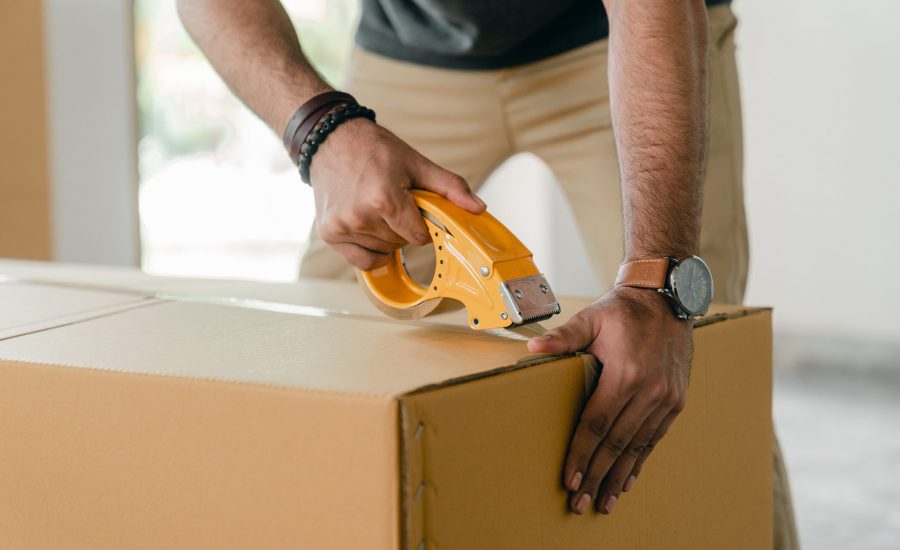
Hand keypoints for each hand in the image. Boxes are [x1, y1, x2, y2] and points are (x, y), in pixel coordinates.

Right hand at [309, 118, 485, 269]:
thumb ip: (450, 188)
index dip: (422, 225)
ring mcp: (342, 227)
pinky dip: (370, 250)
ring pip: (382, 251)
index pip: (419, 237)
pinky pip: (361, 261)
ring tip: (376, 207)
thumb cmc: (374, 149)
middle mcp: (360, 216)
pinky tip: (368, 228)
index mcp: (384, 199)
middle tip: (393, 202)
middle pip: (400, 244)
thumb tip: (478, 208)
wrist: (330, 140)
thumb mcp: (417, 163)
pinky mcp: (329, 233)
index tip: (415, 209)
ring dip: (386, 236)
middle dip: (404, 228)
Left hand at [527, 286, 692, 514]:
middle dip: (596, 476)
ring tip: (603, 502)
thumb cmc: (623, 310)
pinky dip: (640, 461)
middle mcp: (649, 391)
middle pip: (616, 444)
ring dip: (618, 477)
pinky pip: (654, 438)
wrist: (667, 298)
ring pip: (637, 447)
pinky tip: (627, 480)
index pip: (597, 424)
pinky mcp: (675, 401)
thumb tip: (534, 349)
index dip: (581, 454)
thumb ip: (564, 337)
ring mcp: (666, 398)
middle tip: (580, 503)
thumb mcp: (592, 318)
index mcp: (626, 373)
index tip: (569, 479)